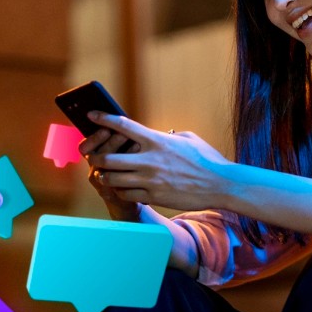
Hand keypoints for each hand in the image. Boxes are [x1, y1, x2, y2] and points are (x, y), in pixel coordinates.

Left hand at [83, 112, 230, 212]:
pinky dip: (120, 191)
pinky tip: (123, 189)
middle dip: (96, 158)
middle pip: (109, 158)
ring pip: (113, 179)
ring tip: (106, 175)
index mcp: (157, 140)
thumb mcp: (188, 139)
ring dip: (107, 177)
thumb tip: (158, 135)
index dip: (103, 119)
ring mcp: (150, 179)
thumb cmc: (206, 160)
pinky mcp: (154, 196)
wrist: (220, 185)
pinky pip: (126, 195)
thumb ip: (167, 137)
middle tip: (94, 158)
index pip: (123, 126)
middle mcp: (150, 159)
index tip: (91, 115)